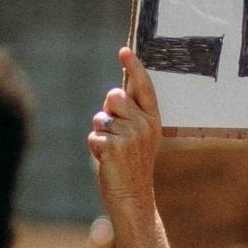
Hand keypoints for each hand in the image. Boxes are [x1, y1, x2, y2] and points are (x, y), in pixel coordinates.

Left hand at [88, 47, 161, 212]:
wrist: (133, 196)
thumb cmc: (133, 164)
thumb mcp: (140, 137)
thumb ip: (131, 114)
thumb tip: (115, 93)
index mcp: (153, 119)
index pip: (143, 87)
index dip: (134, 67)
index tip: (124, 50)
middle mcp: (145, 125)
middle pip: (114, 97)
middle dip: (108, 111)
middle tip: (116, 133)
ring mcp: (131, 136)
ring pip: (100, 118)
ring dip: (100, 133)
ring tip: (113, 149)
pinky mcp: (115, 147)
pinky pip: (94, 135)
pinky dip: (95, 147)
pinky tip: (107, 160)